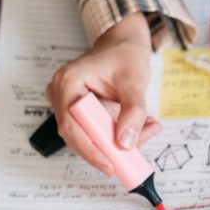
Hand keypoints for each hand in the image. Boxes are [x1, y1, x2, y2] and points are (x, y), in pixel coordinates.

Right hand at [45, 12, 160, 174]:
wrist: (124, 45)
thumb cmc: (124, 56)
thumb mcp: (134, 81)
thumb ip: (133, 112)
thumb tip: (126, 142)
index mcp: (68, 83)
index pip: (72, 126)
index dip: (90, 150)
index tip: (110, 164)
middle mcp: (62, 94)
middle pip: (79, 135)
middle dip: (108, 148)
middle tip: (134, 155)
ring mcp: (69, 103)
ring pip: (89, 135)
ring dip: (117, 141)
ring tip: (147, 129)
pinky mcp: (80, 110)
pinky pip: (96, 130)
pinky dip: (117, 133)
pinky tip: (140, 127)